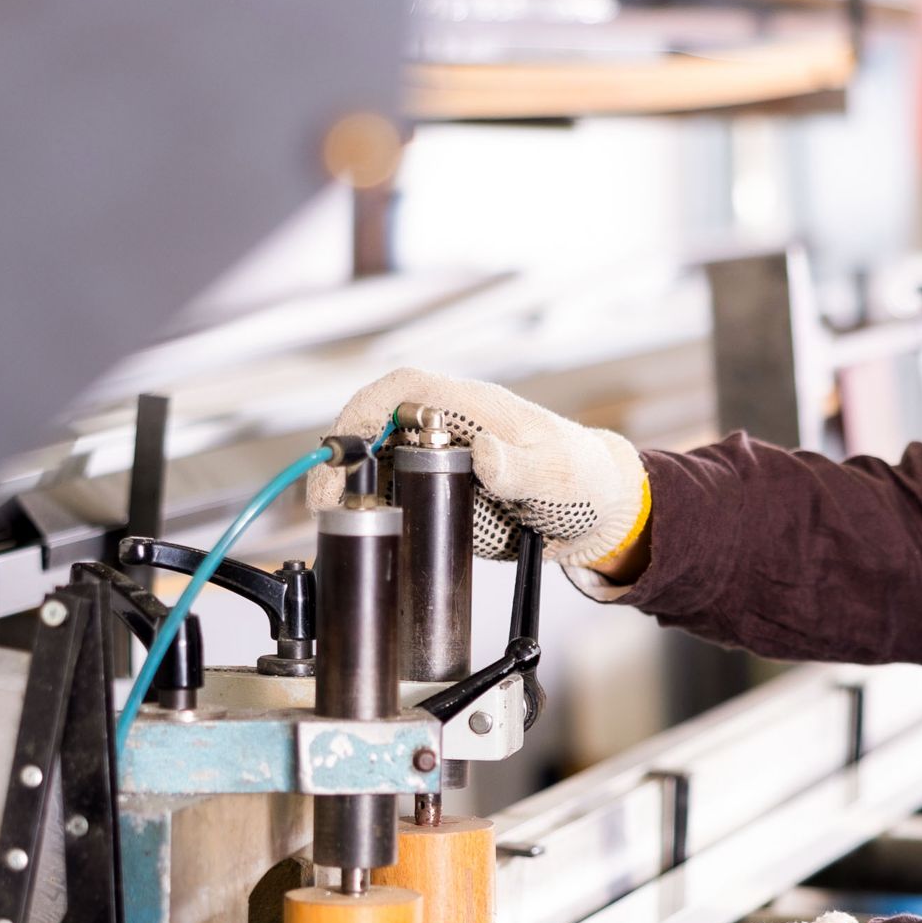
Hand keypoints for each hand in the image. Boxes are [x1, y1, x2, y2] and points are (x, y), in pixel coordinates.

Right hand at [306, 367, 647, 568]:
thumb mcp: (555, 474)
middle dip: (339, 456)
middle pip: (375, 425)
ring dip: (346, 485)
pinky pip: (394, 490)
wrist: (599, 510)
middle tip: (322, 502)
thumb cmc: (583, 478)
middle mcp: (448, 427)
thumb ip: (519, 466)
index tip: (340, 446)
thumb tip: (483, 453)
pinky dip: (368, 507)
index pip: (404, 389)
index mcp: (472, 408)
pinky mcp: (441, 490)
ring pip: (377, 458)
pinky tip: (355, 534)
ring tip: (328, 522)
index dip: (363, 409)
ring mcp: (441, 459)